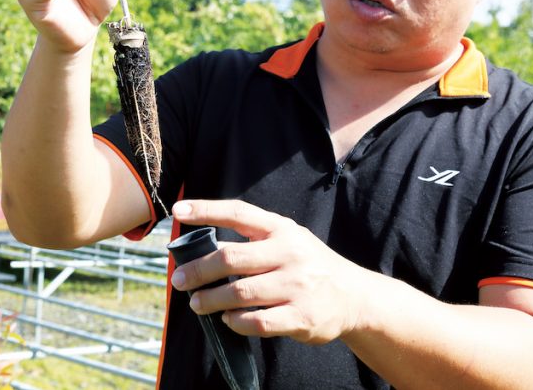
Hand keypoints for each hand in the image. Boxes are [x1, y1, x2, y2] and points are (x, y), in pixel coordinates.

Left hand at [170, 199, 365, 344]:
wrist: (354, 296)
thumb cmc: (308, 265)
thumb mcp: (288, 240)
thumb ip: (253, 240)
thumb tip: (202, 247)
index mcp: (281, 229)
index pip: (238, 213)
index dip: (206, 210)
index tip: (179, 211)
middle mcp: (289, 253)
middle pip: (231, 258)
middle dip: (198, 270)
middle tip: (179, 280)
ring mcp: (296, 286)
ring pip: (240, 293)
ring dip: (211, 300)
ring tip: (197, 303)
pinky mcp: (301, 317)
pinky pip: (257, 322)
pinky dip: (236, 322)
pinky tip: (227, 320)